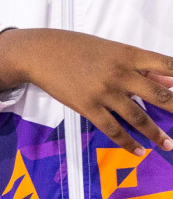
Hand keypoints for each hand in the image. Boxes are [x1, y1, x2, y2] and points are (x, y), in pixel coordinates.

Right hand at [0, 28, 172, 154]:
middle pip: (160, 96)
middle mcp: (119, 74)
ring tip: (168, 145)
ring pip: (139, 118)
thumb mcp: (109, 49)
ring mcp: (103, 92)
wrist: (38, 52)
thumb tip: (170, 81)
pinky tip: (138, 151)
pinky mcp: (87, 106)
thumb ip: (140, 66)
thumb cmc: (74, 47)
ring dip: (157, 135)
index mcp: (127, 55)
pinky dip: (127, 142)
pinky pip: (112, 129)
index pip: (168, 65)